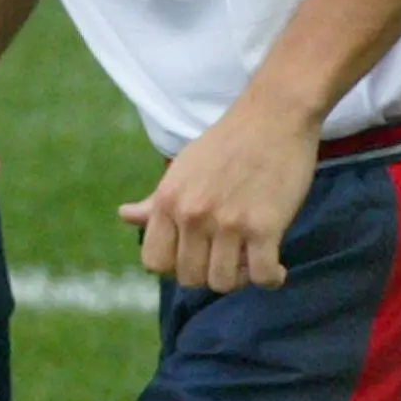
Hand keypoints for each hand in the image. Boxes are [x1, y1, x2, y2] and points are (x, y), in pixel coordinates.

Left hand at [116, 92, 317, 291]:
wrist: (273, 117)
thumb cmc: (227, 144)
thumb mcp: (183, 169)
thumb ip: (156, 201)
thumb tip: (124, 216)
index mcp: (167, 200)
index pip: (154, 262)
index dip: (174, 268)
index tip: (196, 258)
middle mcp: (191, 213)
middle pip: (189, 278)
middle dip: (209, 275)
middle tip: (229, 259)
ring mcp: (226, 222)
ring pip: (223, 283)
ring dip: (241, 279)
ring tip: (251, 259)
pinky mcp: (263, 226)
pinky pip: (261, 277)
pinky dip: (270, 279)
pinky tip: (276, 267)